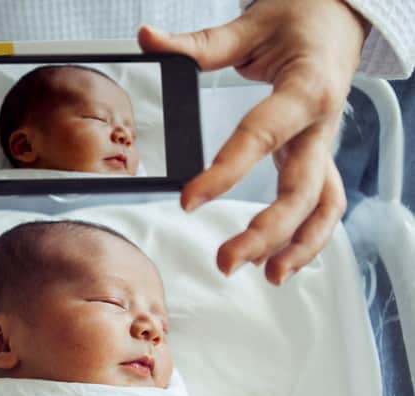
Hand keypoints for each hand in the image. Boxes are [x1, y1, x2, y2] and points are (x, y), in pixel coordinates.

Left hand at [139, 0, 369, 284]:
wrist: (339, 20)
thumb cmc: (299, 19)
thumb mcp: (252, 24)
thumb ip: (199, 44)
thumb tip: (148, 39)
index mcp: (304, 89)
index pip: (259, 137)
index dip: (224, 173)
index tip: (189, 201)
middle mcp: (320, 126)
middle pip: (300, 191)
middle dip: (266, 232)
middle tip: (226, 261)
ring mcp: (324, 147)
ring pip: (323, 207)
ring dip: (298, 247)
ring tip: (267, 277)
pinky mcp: (320, 160)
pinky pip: (324, 206)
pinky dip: (309, 239)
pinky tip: (282, 264)